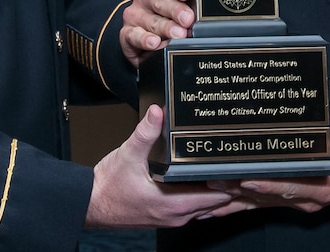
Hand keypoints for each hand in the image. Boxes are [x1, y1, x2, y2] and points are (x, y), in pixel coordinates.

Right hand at [85, 105, 255, 227]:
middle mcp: (176, 216)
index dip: (230, 181)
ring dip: (214, 191)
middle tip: (235, 161)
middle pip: (215, 202)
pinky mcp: (165, 215)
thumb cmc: (108, 186)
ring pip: (205, 206)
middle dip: (227, 185)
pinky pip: (192, 208)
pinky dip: (201, 196)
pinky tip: (199, 179)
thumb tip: (158, 111)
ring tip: (221, 167)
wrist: (90, 204)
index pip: (216, 197)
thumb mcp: (128, 154)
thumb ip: (145, 132)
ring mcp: (171, 218)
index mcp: (172, 204)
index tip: (239, 164)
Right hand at [119, 0, 194, 65]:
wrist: (143, 40)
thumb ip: (190, 9)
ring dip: (165, 27)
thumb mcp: (179, 12)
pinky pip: (134, 35)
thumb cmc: (166, 21)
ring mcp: (135, 16)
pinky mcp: (127, 33)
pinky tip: (154, 42)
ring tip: (178, 34)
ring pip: (151, 20)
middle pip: (160, 1)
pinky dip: (145, 39)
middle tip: (188, 19)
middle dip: (176, 10)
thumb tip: (205, 18)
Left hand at [206, 93, 329, 212]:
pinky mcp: (293, 197)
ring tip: (207, 194)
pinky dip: (242, 202)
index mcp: (325, 185)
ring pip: (262, 202)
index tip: (245, 179)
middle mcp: (309, 197)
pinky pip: (264, 202)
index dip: (267, 184)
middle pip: (269, 196)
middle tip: (211, 181)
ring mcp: (300, 200)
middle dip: (239, 190)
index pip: (290, 186)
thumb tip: (326, 87)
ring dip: (235, 199)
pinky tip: (219, 207)